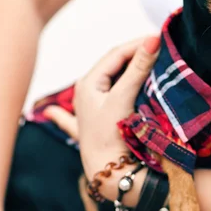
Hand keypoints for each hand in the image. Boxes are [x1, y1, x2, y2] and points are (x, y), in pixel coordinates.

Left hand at [44, 35, 159, 179]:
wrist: (108, 172)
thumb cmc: (111, 134)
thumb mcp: (123, 98)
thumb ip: (137, 69)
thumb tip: (152, 40)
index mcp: (88, 83)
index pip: (116, 55)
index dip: (138, 45)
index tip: (160, 38)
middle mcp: (86, 94)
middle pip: (114, 67)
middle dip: (134, 57)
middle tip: (160, 50)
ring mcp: (89, 110)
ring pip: (109, 83)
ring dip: (126, 73)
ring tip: (148, 65)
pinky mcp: (94, 127)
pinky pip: (80, 116)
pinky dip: (71, 113)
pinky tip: (50, 114)